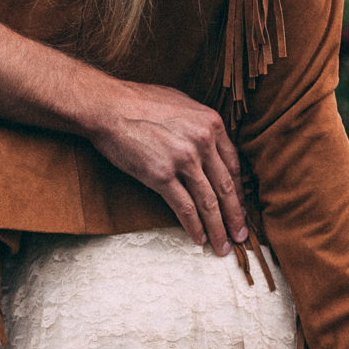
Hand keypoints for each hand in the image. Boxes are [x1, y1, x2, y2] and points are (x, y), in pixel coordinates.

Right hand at [87, 81, 247, 255]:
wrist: (107, 107)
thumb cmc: (140, 102)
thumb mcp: (182, 104)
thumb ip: (200, 125)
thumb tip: (210, 145)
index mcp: (211, 124)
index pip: (233, 165)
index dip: (238, 192)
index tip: (240, 207)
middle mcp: (202, 142)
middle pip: (226, 187)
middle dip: (235, 217)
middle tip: (241, 236)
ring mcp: (183, 160)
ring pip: (209, 202)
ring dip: (218, 229)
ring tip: (223, 247)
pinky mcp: (161, 176)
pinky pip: (185, 208)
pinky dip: (194, 227)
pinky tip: (199, 239)